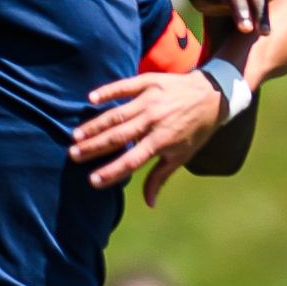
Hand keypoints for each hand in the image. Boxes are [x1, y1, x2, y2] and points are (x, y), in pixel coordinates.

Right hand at [73, 68, 226, 203]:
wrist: (213, 95)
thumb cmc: (196, 130)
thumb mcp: (182, 156)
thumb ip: (160, 177)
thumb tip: (149, 203)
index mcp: (162, 141)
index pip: (132, 161)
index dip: (112, 172)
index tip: (93, 180)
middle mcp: (154, 121)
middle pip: (118, 137)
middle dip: (94, 148)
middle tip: (74, 156)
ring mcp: (150, 100)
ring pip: (116, 115)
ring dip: (95, 125)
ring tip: (76, 136)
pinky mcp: (148, 82)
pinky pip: (124, 87)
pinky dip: (107, 92)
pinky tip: (90, 99)